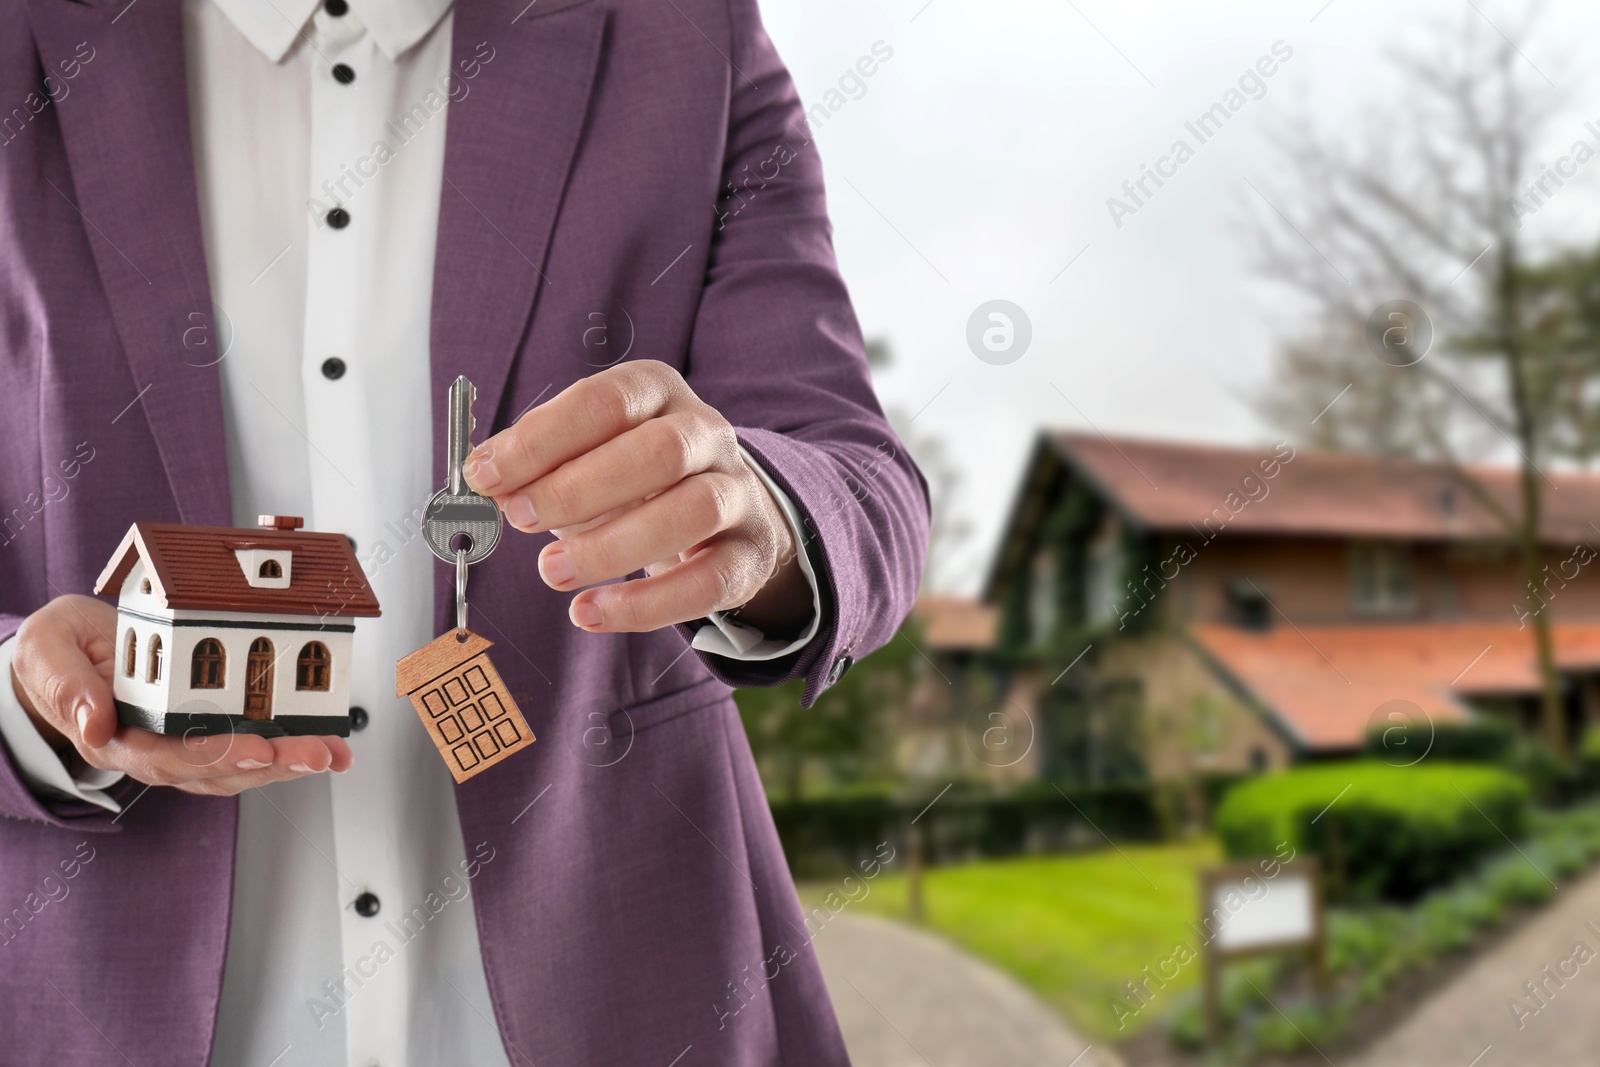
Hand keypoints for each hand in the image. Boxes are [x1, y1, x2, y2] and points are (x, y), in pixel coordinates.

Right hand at [9, 596, 351, 796]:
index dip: (214, 756)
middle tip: (314, 752)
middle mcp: (154, 749)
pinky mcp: (208, 731)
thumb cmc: (60, 649)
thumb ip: (65, 684)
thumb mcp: (45, 649)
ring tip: (332, 752)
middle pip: (216, 770)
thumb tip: (94, 724)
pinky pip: (253, 747)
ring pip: (242, 767)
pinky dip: (292, 748)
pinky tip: (330, 747)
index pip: (166, 757)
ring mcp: (183, 744)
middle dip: (271, 764)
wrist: (68, 651)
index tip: (257, 750)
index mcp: (113, 737)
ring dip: (290, 762)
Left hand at [462, 361, 810, 634]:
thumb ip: (539, 466)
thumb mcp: (587, 455)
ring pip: (690, 513)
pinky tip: (589, 613)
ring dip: (611, 546)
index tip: (487, 474)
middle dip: (578, 488)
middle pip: (659, 451)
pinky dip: (644, 605)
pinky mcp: (749, 555)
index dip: (543, 438)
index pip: (606, 402)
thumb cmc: (636, 479)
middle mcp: (707, 434)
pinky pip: (707, 583)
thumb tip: (485, 483)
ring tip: (552, 571)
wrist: (724, 512)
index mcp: (659, 393)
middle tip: (520, 519)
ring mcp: (737, 493)